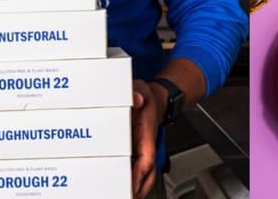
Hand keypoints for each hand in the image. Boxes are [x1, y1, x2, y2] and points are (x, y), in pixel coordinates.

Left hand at [130, 80, 162, 198]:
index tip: (132, 184)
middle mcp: (146, 146)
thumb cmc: (149, 97)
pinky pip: (135, 170)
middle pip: (146, 174)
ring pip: (143, 176)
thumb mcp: (142, 88)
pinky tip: (120, 186)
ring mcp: (142, 151)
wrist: (158, 101)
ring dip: (136, 188)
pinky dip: (131, 181)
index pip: (146, 158)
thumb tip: (135, 99)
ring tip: (123, 195)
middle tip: (126, 195)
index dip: (139, 173)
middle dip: (138, 189)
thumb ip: (137, 91)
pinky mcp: (136, 152)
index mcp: (147, 134)